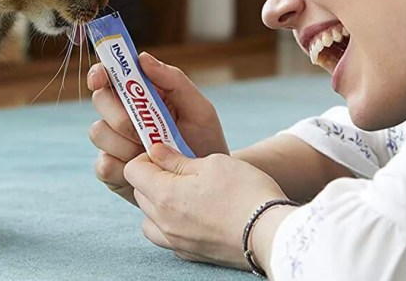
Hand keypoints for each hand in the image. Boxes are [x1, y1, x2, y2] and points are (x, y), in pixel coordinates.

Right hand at [87, 52, 228, 204]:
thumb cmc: (204, 141)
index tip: (102, 77)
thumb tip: (142, 57)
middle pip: (100, 101)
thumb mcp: (198, 109)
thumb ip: (174, 80)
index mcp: (139, 95)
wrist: (208, 185)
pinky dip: (122, 168)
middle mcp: (121, 116)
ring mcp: (114, 143)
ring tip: (153, 154)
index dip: (100, 73)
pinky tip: (144, 170)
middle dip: (121, 115)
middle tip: (144, 130)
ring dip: (125, 143)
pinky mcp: (112, 171)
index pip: (109, 76)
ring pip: (98, 132)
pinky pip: (102, 165)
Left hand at [125, 144, 289, 269]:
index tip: (166, 154)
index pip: (132, 170)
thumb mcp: (212, 163)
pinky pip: (166, 237)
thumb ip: (177, 159)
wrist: (272, 233)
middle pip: (139, 193)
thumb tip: (155, 151)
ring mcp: (175, 241)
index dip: (147, 157)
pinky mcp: (190, 254)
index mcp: (164, 194)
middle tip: (180, 170)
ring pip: (148, 218)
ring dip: (157, 203)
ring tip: (184, 193)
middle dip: (152, 177)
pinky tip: (191, 214)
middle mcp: (163, 221)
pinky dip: (169, 224)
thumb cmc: (245, 192)